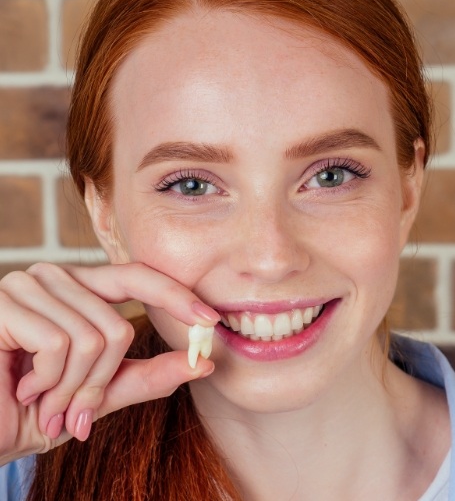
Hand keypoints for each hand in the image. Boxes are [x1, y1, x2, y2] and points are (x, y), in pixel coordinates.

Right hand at [0, 262, 217, 464]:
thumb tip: (202, 362)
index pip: (137, 277)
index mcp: (78, 290)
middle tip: (71, 411)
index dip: (176, 295)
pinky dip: (49, 383)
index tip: (211, 320)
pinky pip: (62, 344)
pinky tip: (21, 386)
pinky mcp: (7, 303)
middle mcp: (55, 278)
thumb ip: (145, 376)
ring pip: (95, 338)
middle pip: (118, 325)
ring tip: (40, 399)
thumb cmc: (30, 409)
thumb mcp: (96, 395)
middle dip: (99, 384)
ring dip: (70, 390)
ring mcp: (29, 284)